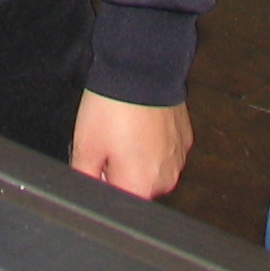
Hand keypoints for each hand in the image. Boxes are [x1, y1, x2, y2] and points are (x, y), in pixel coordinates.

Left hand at [71, 95, 192, 199]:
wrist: (141, 70)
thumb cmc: (113, 108)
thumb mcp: (85, 145)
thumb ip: (85, 177)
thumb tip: (85, 191)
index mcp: (141, 187)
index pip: (116, 199)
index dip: (102, 180)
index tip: (98, 160)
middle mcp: (165, 180)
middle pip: (136, 187)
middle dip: (120, 170)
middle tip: (109, 140)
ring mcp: (179, 159)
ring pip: (151, 169)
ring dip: (138, 157)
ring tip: (125, 129)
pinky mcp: (185, 139)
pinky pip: (164, 151)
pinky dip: (153, 143)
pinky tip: (140, 123)